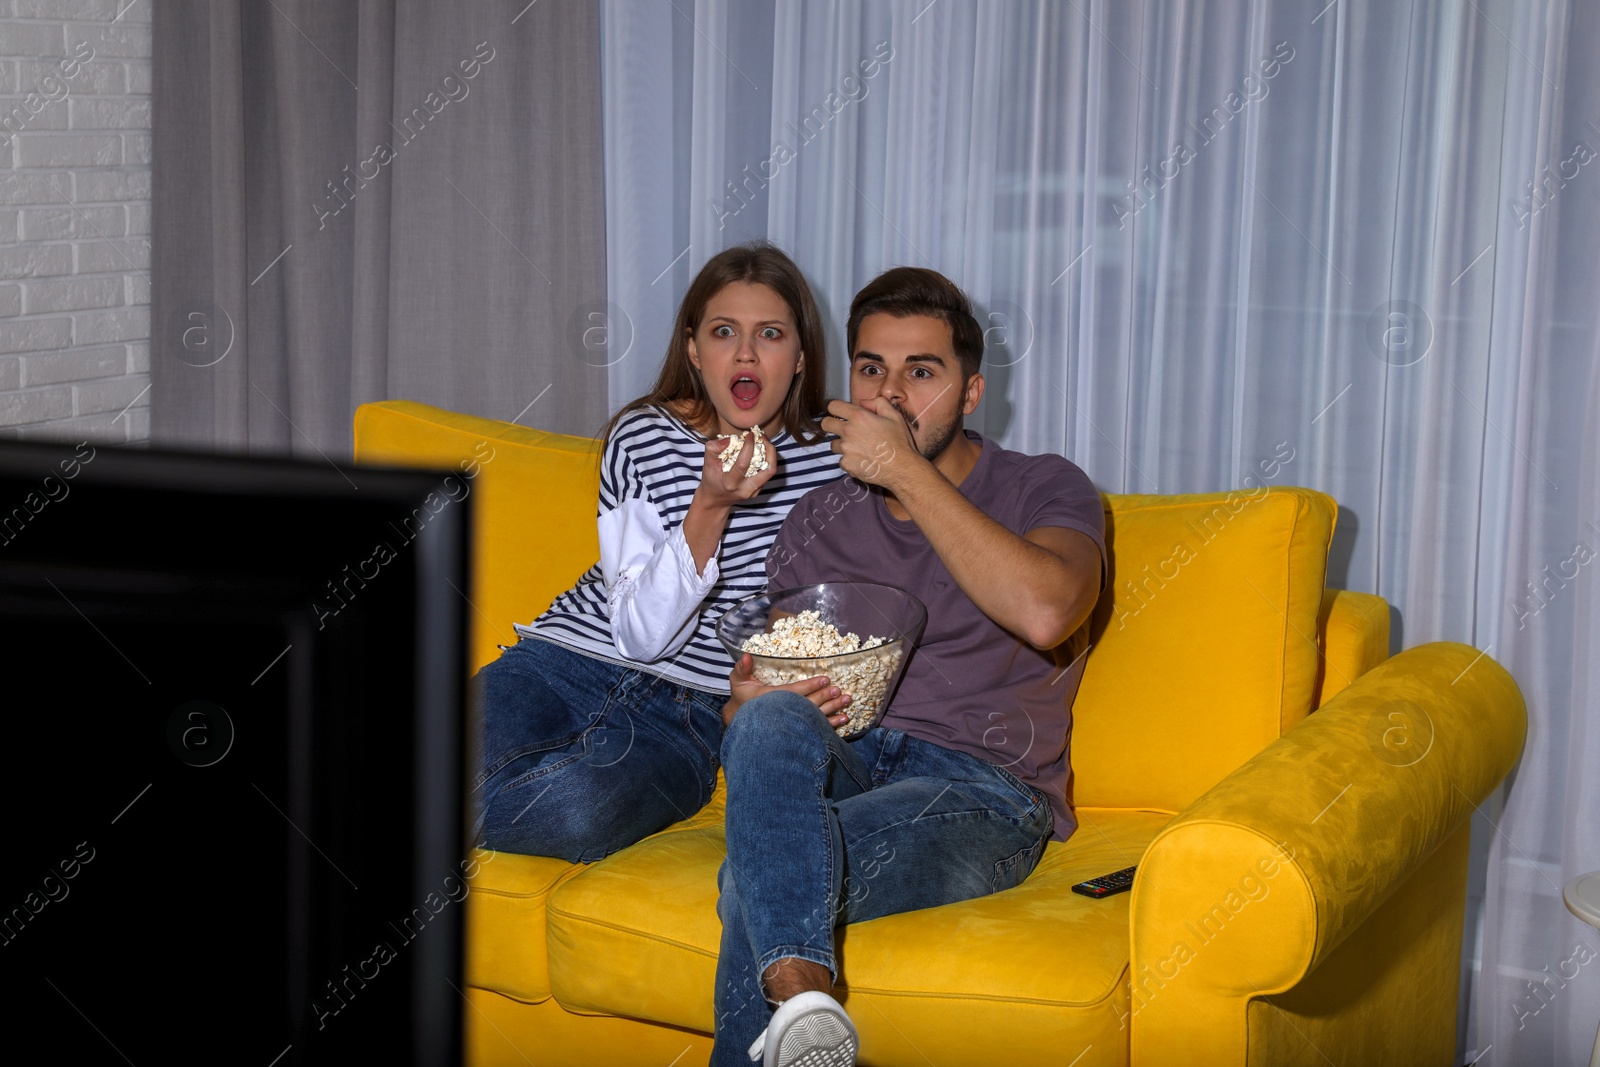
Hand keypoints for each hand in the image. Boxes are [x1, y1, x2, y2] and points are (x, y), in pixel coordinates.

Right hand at [695, 429, 780, 509]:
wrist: (715, 499)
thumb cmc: (711, 479)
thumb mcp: (707, 463)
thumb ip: (713, 449)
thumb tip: (729, 439)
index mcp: (730, 483)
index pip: (743, 464)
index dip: (749, 446)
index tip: (749, 434)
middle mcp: (745, 489)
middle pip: (768, 470)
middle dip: (769, 449)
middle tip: (761, 436)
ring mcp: (754, 492)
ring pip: (771, 471)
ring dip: (770, 454)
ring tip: (763, 442)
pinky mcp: (758, 490)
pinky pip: (767, 473)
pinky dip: (766, 459)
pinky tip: (760, 451)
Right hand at [721, 652, 851, 728]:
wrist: (742, 722)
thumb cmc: (742, 698)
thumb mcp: (737, 681)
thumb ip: (742, 668)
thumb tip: (747, 655)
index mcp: (770, 699)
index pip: (793, 692)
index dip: (809, 686)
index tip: (824, 680)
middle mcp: (783, 713)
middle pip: (807, 705)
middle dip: (824, 697)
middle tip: (839, 690)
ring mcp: (791, 723)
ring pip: (815, 717)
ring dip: (832, 709)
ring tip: (847, 702)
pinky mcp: (797, 730)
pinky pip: (816, 728)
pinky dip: (831, 724)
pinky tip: (844, 718)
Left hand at [820, 397, 917, 488]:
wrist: (902, 468)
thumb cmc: (900, 442)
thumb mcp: (894, 416)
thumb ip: (878, 403)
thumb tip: (863, 402)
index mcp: (858, 417)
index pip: (833, 406)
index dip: (836, 409)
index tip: (841, 414)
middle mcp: (848, 431)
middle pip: (826, 424)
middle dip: (832, 425)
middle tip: (843, 430)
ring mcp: (846, 449)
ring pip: (833, 445)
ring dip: (842, 445)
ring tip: (858, 448)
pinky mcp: (846, 464)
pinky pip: (842, 461)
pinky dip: (849, 461)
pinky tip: (862, 461)